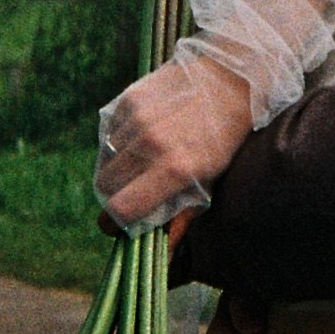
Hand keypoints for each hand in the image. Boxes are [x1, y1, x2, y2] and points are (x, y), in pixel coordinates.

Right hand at [94, 52, 256, 229]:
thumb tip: (163, 255)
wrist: (229, 78)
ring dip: (115, 170)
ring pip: (104, 161)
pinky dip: (117, 144)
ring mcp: (137, 119)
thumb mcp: (211, 182)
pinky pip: (108, 135)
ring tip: (139, 166)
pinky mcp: (129, 99)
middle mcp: (150, 144)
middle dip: (113, 197)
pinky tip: (140, 141)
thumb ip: (182, 219)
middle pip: (105, 187)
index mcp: (174, 169)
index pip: (119, 209)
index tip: (122, 224)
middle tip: (130, 195)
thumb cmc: (225, 138)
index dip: (116, 223)